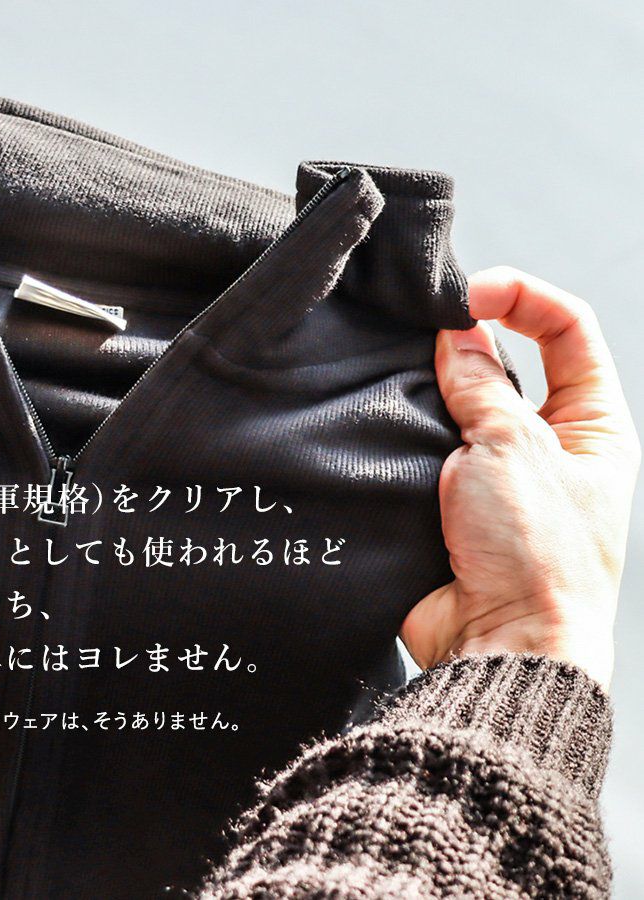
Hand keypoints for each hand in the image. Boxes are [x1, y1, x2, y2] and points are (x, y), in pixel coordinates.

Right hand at [401, 267, 639, 687]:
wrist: (495, 644)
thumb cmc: (536, 555)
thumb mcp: (515, 447)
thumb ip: (482, 385)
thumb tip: (458, 336)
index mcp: (589, 425)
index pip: (566, 330)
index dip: (522, 296)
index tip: (468, 292)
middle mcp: (544, 444)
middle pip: (506, 363)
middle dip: (465, 342)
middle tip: (421, 330)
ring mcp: (492, 474)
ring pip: (455, 407)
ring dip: (428, 391)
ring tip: (398, 380)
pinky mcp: (446, 502)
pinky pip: (421, 450)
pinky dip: (400, 434)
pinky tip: (378, 423)